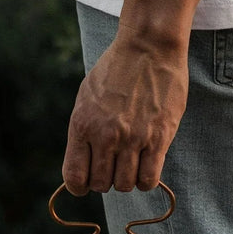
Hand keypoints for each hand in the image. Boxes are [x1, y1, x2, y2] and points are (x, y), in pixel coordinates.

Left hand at [61, 30, 187, 195]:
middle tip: (114, 166)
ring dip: (128, 179)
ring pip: (125, 185)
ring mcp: (132, 138)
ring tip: (132, 163)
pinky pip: (150, 179)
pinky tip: (147, 165)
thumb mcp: (87, 98)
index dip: (80, 186)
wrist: (147, 47)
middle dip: (106, 180)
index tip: (88, 182)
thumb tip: (83, 162)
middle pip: (101, 185)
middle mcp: (105, 135)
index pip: (74, 177)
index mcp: (82, 125)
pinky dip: (147, 180)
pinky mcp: (158, 138)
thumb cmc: (116, 70)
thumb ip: (83, 130)